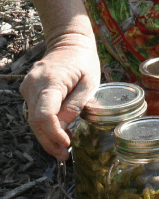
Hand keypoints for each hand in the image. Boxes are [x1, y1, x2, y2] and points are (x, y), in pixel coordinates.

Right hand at [20, 32, 100, 160]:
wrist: (69, 42)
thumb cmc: (84, 62)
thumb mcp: (89, 83)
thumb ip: (76, 104)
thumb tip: (63, 126)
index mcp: (50, 82)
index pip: (44, 115)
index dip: (53, 133)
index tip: (67, 144)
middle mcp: (33, 85)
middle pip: (36, 121)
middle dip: (50, 141)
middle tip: (65, 156)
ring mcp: (28, 87)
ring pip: (33, 120)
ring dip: (46, 137)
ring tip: (63, 150)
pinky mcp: (29, 91)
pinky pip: (35, 112)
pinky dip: (45, 126)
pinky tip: (58, 135)